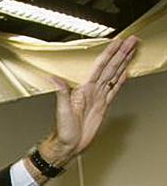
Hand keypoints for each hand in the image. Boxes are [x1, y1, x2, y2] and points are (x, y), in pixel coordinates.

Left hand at [42, 36, 138, 164]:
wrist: (68, 145)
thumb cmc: (63, 131)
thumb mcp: (61, 111)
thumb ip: (61, 93)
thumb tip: (54, 79)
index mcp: (83, 90)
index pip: (99, 66)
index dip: (109, 53)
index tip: (117, 42)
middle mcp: (91, 91)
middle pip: (110, 67)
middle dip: (122, 53)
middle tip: (132, 41)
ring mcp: (97, 98)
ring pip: (114, 76)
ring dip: (123, 63)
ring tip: (131, 51)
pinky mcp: (102, 106)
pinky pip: (113, 90)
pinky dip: (120, 81)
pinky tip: (125, 73)